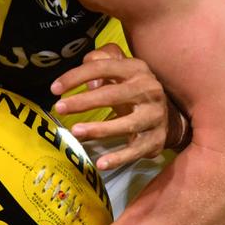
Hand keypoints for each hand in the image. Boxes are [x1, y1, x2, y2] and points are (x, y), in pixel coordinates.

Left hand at [51, 43, 171, 169]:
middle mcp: (149, 90)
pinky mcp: (156, 140)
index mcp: (136, 68)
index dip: (77, 76)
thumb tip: (90, 83)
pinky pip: (135, 150)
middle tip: (60, 108)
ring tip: (75, 131)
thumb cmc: (132, 88)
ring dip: (99, 129)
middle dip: (84, 101)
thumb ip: (100, 61)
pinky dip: (118, 158)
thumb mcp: (120, 68)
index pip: (103, 67)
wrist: (170, 115)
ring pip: (125, 124)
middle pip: (112, 94)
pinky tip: (101, 163)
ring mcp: (155, 116)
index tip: (54, 88)